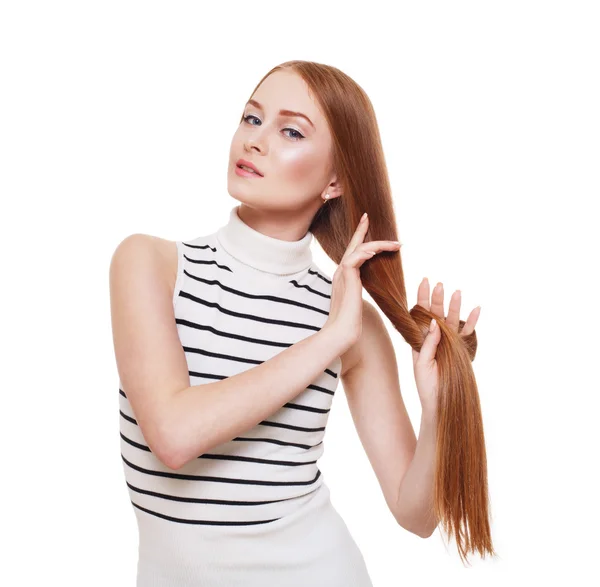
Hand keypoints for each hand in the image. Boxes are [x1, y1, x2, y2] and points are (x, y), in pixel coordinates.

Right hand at [323, 213, 400, 354]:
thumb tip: (368, 291)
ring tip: (395, 245)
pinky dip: (366, 252)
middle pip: (352, 245)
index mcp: (344, 277)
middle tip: (368, 217)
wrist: (340, 332)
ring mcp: (341, 274)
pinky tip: (377, 252)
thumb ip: (359, 292)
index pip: (352, 253)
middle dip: (361, 230)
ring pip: (358, 249)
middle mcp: (341, 272)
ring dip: (377, 244)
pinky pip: (355, 258)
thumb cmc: (350, 323)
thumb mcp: (357, 303)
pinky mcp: (345, 278)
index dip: (358, 238)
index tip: (365, 224)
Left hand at [412, 279, 480, 410]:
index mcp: (421, 339)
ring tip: (456, 292)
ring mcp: (449, 343)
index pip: (420, 315)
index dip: (422, 298)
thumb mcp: (421, 363)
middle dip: (437, 299)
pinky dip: (473, 322)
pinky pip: (468, 333)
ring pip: (452, 321)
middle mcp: (435, 338)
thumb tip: (434, 322)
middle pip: (436, 314)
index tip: (424, 281)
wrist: (440, 403)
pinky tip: (476, 309)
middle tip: (438, 284)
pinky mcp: (461, 350)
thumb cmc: (426, 385)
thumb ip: (428, 343)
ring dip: (454, 307)